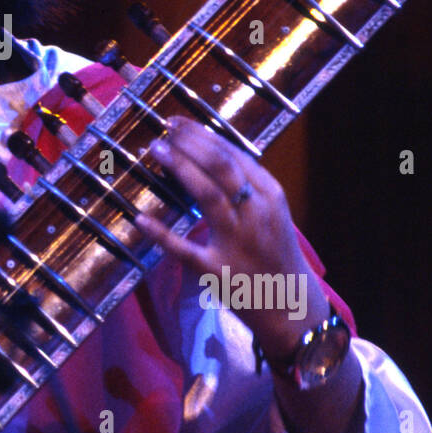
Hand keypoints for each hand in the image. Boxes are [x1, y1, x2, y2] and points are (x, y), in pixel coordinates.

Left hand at [132, 116, 325, 360]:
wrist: (292, 308)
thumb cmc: (276, 253)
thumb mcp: (272, 213)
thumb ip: (247, 185)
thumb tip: (209, 151)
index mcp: (270, 196)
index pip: (234, 156)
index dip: (204, 135)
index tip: (180, 124)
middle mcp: (256, 214)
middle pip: (221, 168)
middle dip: (191, 143)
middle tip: (165, 129)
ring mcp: (238, 243)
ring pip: (208, 196)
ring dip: (180, 168)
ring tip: (157, 150)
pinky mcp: (217, 272)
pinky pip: (184, 250)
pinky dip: (161, 233)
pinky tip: (139, 219)